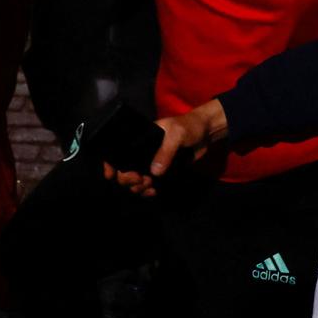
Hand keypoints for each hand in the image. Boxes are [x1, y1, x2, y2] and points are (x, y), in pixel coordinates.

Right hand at [104, 99, 226, 197]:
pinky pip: (148, 185)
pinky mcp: (162, 172)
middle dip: (128, 179)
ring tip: (149, 187)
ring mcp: (152, 163)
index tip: (111, 175)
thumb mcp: (177, 134)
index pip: (119, 150)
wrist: (206, 133)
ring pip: (135, 180)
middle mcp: (143, 151)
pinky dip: (148, 191)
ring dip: (138, 188)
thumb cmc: (189, 126)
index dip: (111, 163)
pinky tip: (153, 191)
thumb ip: (166, 151)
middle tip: (140, 180)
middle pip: (124, 169)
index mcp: (141, 138)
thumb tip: (154, 172)